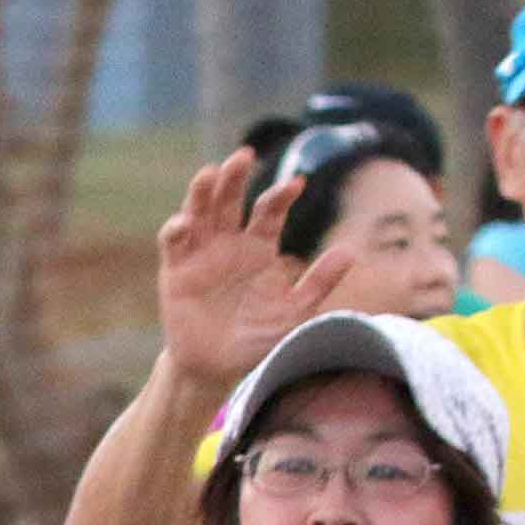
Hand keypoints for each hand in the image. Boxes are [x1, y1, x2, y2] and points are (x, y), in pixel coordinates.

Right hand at [153, 150, 360, 394]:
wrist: (217, 368)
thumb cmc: (257, 340)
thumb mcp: (295, 314)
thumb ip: (319, 283)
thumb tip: (351, 251)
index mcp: (259, 247)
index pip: (269, 210)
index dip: (281, 195)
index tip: (297, 185)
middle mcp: (229, 242)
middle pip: (231, 198)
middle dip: (236, 176)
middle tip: (244, 156)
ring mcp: (200, 253)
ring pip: (200, 210)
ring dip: (203, 190)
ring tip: (210, 173)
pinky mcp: (175, 270)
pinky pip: (173, 241)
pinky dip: (176, 228)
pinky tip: (185, 223)